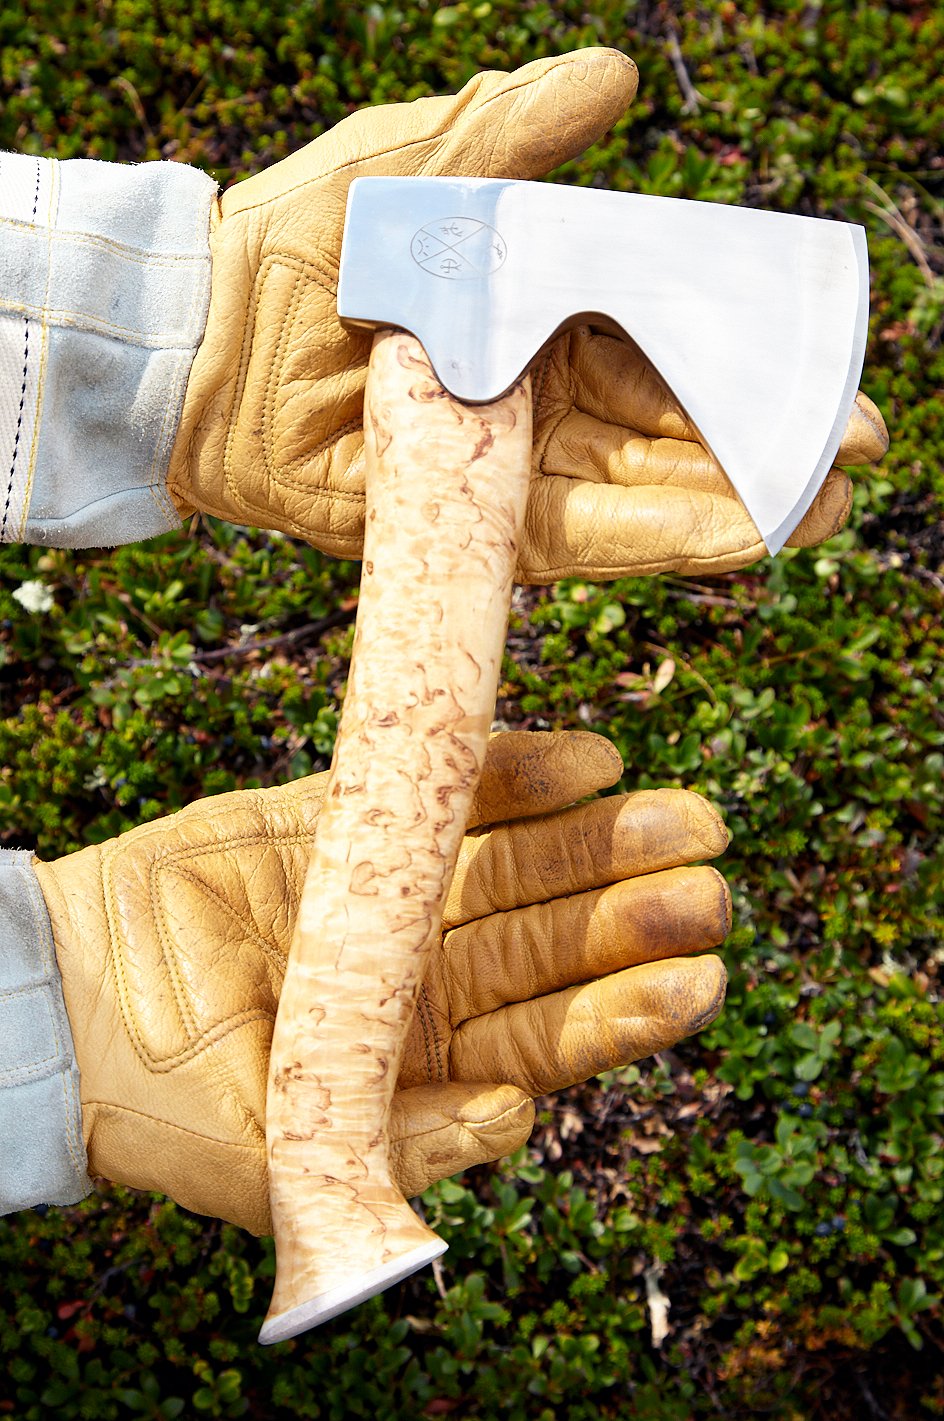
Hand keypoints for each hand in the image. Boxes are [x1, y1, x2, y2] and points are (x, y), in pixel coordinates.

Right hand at [34, 732, 728, 1234]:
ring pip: (518, 865)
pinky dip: (515, 775)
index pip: (547, 1037)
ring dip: (596, 840)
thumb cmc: (167, 1107)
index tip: (699, 981)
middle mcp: (426, 974)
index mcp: (424, 1061)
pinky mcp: (348, 818)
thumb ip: (400, 1149)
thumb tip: (521, 1120)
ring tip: (680, 816)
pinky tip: (587, 761)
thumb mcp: (281, 1160)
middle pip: (550, 942)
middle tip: (708, 881)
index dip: (624, 1010)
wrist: (66, 1006)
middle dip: (630, 913)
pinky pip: (444, 790)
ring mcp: (396, 890)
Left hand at [167, 48, 887, 578]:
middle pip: (670, 426)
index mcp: (534, 312)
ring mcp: (507, 467)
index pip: (663, 338)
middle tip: (856, 453)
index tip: (822, 362)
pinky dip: (665, 540)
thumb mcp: (419, 165)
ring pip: (643, 490)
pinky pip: (586, 538)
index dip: (742, 352)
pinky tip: (746, 538)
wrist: (206, 338)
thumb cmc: (301, 240)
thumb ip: (517, 133)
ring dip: (738, 502)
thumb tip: (616, 81)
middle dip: (764, 442)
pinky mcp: (474, 524)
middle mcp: (534, 396)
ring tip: (829, 511)